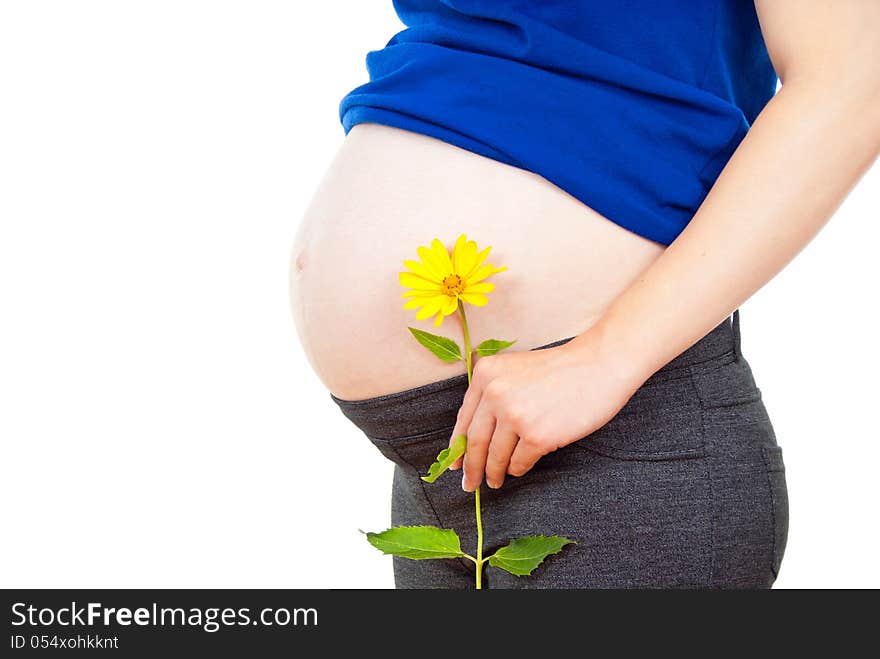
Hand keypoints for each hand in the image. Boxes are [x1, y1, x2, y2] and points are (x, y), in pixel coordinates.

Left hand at [450, 330, 644, 490]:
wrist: (598, 366)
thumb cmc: (559, 370)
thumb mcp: (514, 368)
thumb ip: (492, 391)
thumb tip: (470, 435)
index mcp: (486, 375)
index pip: (464, 419)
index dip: (458, 446)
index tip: (455, 464)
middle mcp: (495, 394)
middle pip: (475, 442)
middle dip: (471, 468)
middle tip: (470, 484)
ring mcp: (515, 416)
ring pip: (495, 456)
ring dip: (494, 472)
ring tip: (495, 481)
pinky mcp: (537, 436)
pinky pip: (519, 463)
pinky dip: (517, 469)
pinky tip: (517, 471)